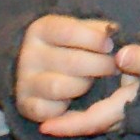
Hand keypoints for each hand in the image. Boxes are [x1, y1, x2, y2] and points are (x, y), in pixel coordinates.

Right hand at [16, 14, 139, 136]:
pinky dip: (66, 107)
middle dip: (99, 65)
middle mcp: (28, 54)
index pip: (69, 31)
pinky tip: (74, 99)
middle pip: (70, 61)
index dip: (94, 39)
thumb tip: (114, 32)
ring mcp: (24, 81)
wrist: (41, 69)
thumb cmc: (70, 46)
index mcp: (41, 29)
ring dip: (84, 85)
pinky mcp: (26, 105)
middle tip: (114, 67)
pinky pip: (51, 110)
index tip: (110, 46)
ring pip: (60, 87)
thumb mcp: (82, 29)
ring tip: (93, 81)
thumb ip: (98, 30)